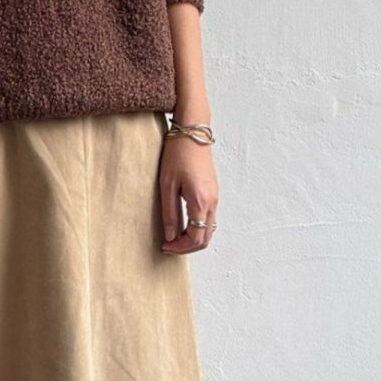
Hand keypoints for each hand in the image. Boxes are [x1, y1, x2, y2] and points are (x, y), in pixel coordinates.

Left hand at [158, 135, 217, 254]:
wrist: (193, 132)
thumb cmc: (177, 154)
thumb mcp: (167, 185)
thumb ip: (170, 213)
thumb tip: (170, 236)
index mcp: (201, 201)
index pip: (195, 238)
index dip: (180, 248)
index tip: (165, 247)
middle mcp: (212, 202)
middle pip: (205, 238)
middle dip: (187, 247)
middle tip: (169, 246)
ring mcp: (215, 197)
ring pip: (209, 230)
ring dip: (193, 238)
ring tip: (174, 237)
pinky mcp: (213, 192)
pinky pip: (209, 219)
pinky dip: (198, 228)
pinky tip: (183, 224)